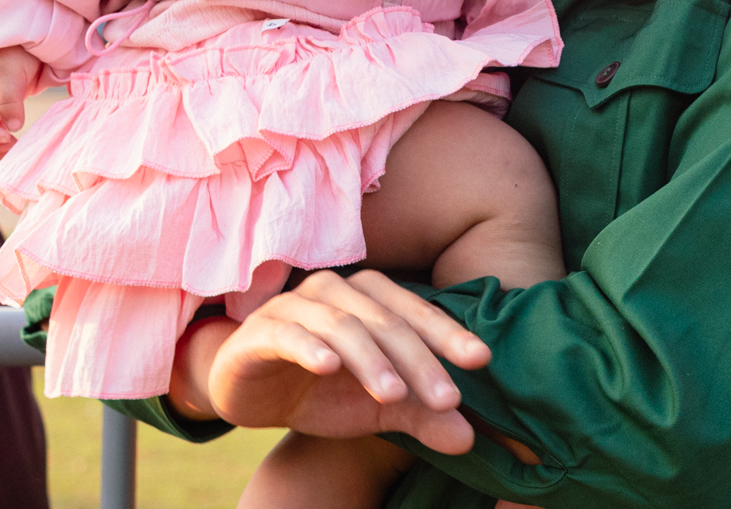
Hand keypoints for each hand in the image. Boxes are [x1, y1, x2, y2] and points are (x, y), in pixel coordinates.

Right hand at [187, 269, 491, 454]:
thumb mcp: (375, 407)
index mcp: (369, 298)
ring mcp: (295, 306)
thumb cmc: (321, 389)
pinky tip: (329, 368)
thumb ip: (420, 415)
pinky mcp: (260, 330)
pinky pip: (288, 332)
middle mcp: (335, 291)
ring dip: (370, 358)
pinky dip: (309, 346)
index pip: (416, 312)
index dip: (448, 334)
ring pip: (341, 325)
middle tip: (447, 399)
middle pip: (385, 320)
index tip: (480, 361)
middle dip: (419, 360)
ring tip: (394, 395)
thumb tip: (469, 439)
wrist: (250, 391)